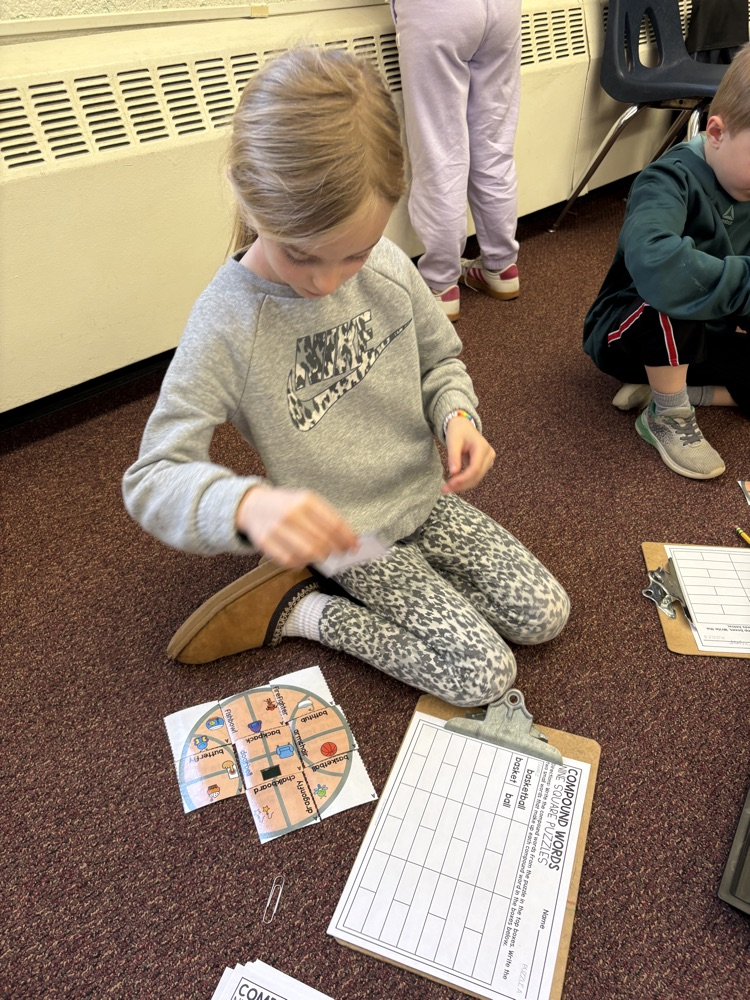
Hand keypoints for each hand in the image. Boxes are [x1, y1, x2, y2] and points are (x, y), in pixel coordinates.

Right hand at [236, 486, 358, 568]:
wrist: (254, 506)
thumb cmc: (288, 506)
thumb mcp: (308, 502)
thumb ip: (328, 518)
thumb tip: (352, 540)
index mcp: (305, 500)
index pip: (334, 524)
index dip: (347, 538)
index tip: (354, 547)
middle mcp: (291, 513)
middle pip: (323, 541)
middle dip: (335, 550)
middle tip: (338, 552)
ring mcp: (276, 529)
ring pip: (308, 553)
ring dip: (319, 557)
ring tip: (321, 553)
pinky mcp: (265, 543)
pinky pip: (290, 561)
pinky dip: (302, 563)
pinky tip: (304, 557)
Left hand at [440, 418, 494, 493]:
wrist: (463, 427)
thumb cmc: (458, 432)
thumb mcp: (453, 441)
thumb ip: (454, 456)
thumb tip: (453, 473)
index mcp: (482, 448)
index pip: (475, 468)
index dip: (463, 479)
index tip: (450, 484)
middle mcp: (489, 455)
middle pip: (476, 476)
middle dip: (461, 485)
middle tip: (444, 489)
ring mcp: (488, 461)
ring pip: (476, 479)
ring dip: (462, 485)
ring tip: (446, 488)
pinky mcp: (484, 465)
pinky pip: (475, 476)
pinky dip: (464, 482)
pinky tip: (453, 484)